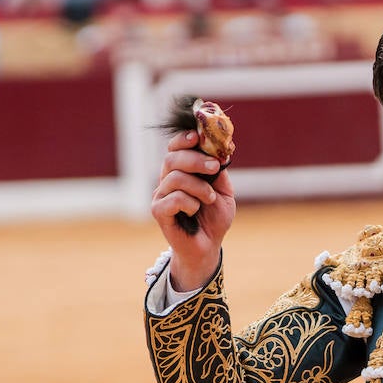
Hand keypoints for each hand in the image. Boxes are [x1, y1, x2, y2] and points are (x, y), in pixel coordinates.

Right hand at [150, 129, 235, 290]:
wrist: (209, 245)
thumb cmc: (214, 218)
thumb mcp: (223, 190)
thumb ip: (219, 171)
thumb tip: (221, 150)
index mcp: (181, 171)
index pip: (175, 148)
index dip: (184, 139)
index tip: (198, 137)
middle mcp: (167, 180)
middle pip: (172, 158)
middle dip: (196, 159)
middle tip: (214, 167)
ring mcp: (160, 195)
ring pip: (175, 178)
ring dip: (199, 187)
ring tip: (209, 198)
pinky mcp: (158, 211)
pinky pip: (174, 198)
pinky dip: (190, 203)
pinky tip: (195, 211)